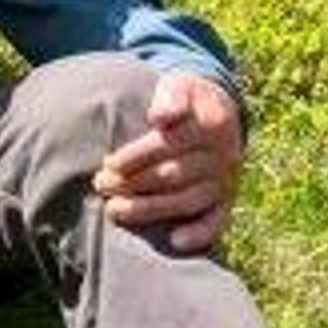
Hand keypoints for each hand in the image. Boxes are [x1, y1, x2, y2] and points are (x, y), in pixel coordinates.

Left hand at [93, 72, 242, 251]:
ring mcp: (227, 181)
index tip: (108, 163)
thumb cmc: (185, 98)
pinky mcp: (227, 200)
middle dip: (133, 183)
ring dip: (150, 209)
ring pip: (187, 200)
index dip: (135, 156)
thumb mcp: (179, 86)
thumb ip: (170, 97)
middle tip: (101, 184)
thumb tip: (160, 117)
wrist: (215, 109)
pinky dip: (200, 233)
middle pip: (173, 175)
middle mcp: (224, 156)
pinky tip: (176, 242)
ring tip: (114, 210)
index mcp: (212, 125)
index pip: (168, 145)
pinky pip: (218, 220)